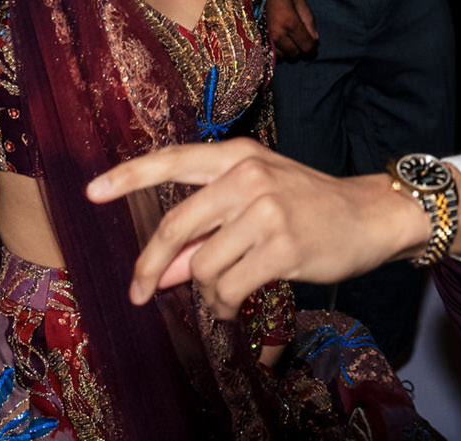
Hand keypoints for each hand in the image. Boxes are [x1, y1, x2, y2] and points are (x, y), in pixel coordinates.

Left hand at [85, 139, 429, 316]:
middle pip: (175, 226)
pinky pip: (228, 287)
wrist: (369, 216)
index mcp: (237, 156)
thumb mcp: (253, 206)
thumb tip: (157, 274)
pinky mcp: (282, 245)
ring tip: (224, 294)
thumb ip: (204, 232)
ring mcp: (266, 209)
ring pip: (202, 266)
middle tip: (138, 292)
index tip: (91, 192)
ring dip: (206, 292)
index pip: (172, 161)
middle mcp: (247, 175)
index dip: (128, 177)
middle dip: (150, 265)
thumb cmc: (307, 207)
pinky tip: (235, 304)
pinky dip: (224, 305)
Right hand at [264, 0, 318, 58]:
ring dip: (287, 50)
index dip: (312, 47)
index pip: (307, 46)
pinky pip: (271, 55)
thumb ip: (308, 18)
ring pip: (283, 56)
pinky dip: (277, 51)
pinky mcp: (256, 42)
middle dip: (300, 48)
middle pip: (295, 54)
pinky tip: (277, 41)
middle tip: (298, 37)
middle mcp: (277, 34)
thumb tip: (315, 38)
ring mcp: (265, 40)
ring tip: (286, 37)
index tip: (313, 44)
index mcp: (290, 22)